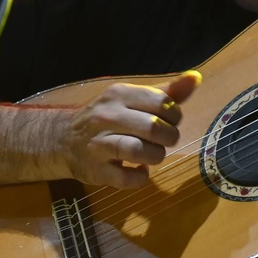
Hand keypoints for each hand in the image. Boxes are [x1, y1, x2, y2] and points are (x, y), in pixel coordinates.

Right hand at [36, 71, 200, 188]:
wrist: (63, 140)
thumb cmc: (107, 118)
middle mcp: (107, 116)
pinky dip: (140, 178)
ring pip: (139, 152)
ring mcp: (98, 144)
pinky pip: (127, 179)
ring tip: (152, 155)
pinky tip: (139, 171)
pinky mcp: (95, 170)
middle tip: (163, 140)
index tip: (168, 121)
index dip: (174, 115)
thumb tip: (195, 78)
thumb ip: (165, 92)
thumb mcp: (132, 100)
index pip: (161, 102)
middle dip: (168, 137)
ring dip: (155, 156)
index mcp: (119, 94)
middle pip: (153, 128)